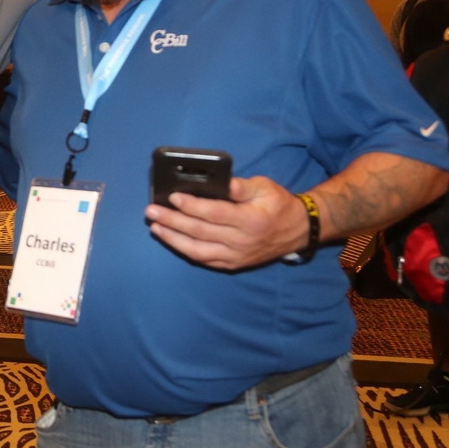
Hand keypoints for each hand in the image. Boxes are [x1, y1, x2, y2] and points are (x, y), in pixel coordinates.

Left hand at [144, 175, 308, 270]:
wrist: (296, 232)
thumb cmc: (278, 205)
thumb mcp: (265, 188)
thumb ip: (241, 186)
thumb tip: (222, 183)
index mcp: (250, 220)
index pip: (214, 213)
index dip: (192, 206)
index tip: (173, 197)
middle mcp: (241, 241)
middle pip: (200, 232)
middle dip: (173, 221)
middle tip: (152, 211)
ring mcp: (235, 256)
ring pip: (197, 250)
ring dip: (173, 239)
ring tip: (155, 227)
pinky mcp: (232, 264)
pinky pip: (203, 260)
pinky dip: (185, 250)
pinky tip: (171, 240)